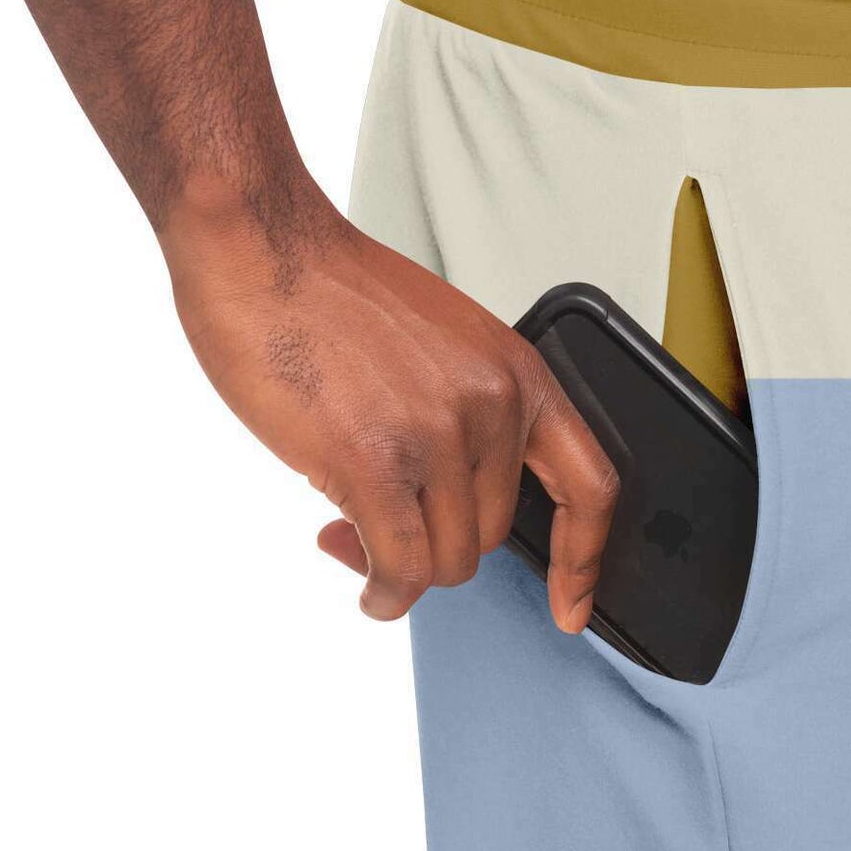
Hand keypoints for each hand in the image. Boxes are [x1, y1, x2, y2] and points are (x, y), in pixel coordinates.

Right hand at [161, 179, 618, 625]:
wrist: (261, 245)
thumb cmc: (331, 295)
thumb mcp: (443, 349)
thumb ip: (466, 421)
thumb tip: (449, 509)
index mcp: (518, 376)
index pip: (590, 486)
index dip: (584, 560)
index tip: (572, 605)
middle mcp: (493, 407)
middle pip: (490, 536)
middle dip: (434, 548)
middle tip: (378, 531)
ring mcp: (438, 436)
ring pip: (446, 560)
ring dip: (400, 569)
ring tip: (352, 540)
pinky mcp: (376, 462)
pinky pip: (400, 566)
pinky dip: (383, 592)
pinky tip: (366, 586)